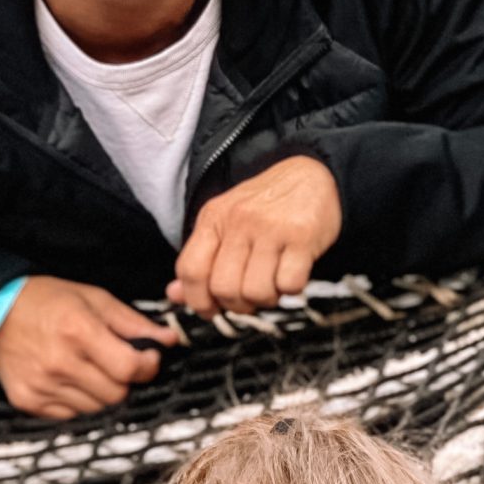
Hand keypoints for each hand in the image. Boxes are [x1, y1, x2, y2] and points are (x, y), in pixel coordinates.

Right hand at [0, 275, 174, 420]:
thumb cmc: (49, 301)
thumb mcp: (94, 299)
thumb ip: (133, 322)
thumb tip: (169, 340)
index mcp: (77, 330)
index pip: (129, 367)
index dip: (146, 366)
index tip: (146, 358)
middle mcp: (58, 362)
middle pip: (116, 394)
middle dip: (124, 381)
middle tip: (115, 363)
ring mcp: (41, 385)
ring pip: (96, 409)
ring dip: (101, 392)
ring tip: (89, 369)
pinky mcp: (27, 401)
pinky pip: (71, 416)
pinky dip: (78, 402)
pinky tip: (69, 379)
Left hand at [167, 155, 340, 315]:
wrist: (310, 174)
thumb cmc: (265, 207)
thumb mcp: (224, 224)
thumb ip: (200, 260)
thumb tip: (174, 295)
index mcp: (213, 219)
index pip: (190, 270)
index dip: (197, 300)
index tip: (212, 309)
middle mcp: (238, 221)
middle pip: (223, 288)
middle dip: (238, 305)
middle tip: (250, 296)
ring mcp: (270, 228)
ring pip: (255, 292)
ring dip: (266, 299)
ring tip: (273, 283)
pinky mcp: (302, 235)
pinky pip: (290, 284)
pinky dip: (292, 289)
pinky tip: (292, 273)